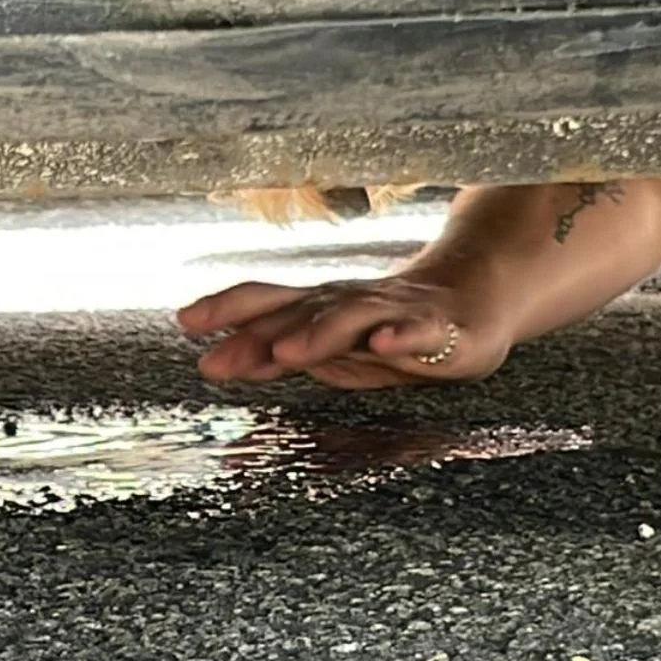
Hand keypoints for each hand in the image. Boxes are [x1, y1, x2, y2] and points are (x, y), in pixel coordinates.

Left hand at [176, 275, 508, 389]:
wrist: (475, 302)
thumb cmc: (394, 329)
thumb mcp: (334, 347)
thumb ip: (288, 352)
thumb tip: (233, 357)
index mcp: (321, 308)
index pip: (268, 303)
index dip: (227, 310)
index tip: (184, 323)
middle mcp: (351, 303)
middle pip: (299, 310)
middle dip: (256, 331)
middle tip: (216, 356)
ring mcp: (394, 313)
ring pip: (352, 318)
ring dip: (316, 334)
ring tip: (286, 353)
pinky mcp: (439, 329)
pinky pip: (419, 332)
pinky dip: (400, 337)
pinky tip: (383, 345)